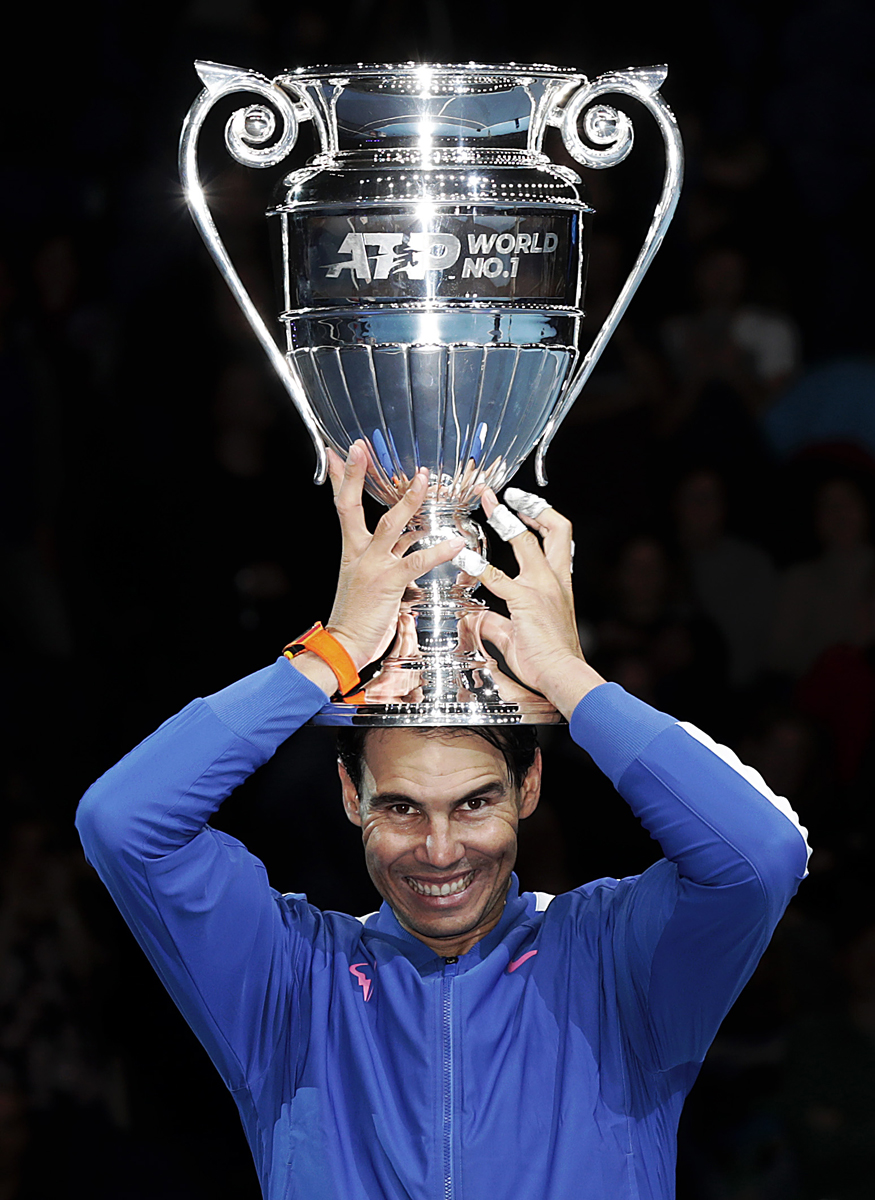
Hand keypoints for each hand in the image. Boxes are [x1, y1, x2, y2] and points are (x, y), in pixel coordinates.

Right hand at [323, 442, 463, 671]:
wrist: (345, 644)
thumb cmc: (357, 614)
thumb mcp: (369, 578)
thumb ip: (387, 553)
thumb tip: (407, 536)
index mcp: (351, 550)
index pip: (342, 505)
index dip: (340, 478)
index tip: (339, 452)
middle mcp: (358, 552)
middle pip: (351, 505)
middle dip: (354, 474)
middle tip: (360, 447)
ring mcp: (371, 566)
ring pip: (390, 525)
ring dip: (408, 501)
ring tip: (422, 479)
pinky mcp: (388, 583)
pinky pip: (416, 561)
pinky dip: (437, 551)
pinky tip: (455, 544)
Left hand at [475, 489, 604, 718]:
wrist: (561, 673)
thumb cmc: (549, 658)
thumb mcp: (520, 633)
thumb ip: (497, 622)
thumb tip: (478, 620)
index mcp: (560, 583)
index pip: (558, 539)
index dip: (542, 518)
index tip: (525, 506)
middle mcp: (555, 579)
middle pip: (556, 529)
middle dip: (532, 506)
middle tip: (510, 494)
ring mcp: (542, 587)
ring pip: (526, 542)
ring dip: (505, 519)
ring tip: (488, 504)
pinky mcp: (525, 600)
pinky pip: (497, 577)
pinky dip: (477, 565)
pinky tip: (463, 556)